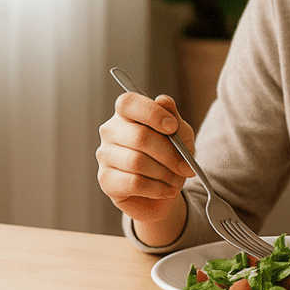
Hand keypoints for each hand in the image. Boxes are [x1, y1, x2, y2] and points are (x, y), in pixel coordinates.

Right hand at [96, 91, 196, 224]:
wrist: (165, 189)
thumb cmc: (171, 155)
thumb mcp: (181, 134)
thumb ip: (174, 117)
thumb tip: (163, 100)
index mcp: (127, 113)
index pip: (128, 103)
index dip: (152, 113)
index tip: (173, 127)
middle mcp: (110, 131)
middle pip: (139, 137)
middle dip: (169, 154)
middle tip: (185, 166)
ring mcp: (104, 155)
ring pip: (137, 162)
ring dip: (164, 173)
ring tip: (175, 179)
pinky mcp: (105, 180)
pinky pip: (134, 183)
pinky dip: (156, 188)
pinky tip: (165, 190)